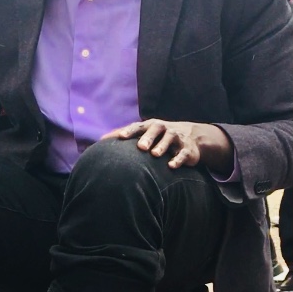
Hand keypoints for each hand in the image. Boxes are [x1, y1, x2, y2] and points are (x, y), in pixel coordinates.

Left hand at [106, 120, 233, 175]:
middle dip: (148, 137)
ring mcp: (176, 138)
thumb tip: (101, 140)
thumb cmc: (159, 137)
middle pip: (155, 130)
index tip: (120, 137)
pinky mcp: (187, 150)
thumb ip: (126, 135)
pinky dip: (177, 159)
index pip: (138, 127)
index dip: (129, 131)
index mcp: (150, 126)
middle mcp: (163, 129)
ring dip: (162, 146)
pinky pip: (182, 154)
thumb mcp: (145, 133)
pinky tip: (171, 166)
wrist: (192, 138)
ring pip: (169, 139)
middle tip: (140, 147)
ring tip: (155, 154)